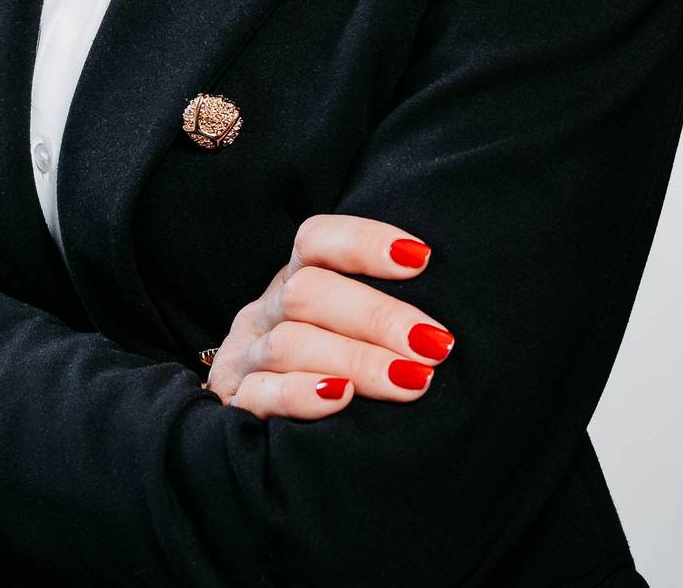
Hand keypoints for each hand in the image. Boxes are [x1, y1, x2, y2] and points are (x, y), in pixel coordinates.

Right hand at [203, 213, 454, 417]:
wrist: (258, 441)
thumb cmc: (328, 376)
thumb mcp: (345, 334)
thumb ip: (381, 319)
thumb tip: (447, 323)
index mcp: (293, 283)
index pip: (315, 240)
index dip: (364, 241)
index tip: (421, 258)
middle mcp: (265, 313)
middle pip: (306, 291)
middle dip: (376, 316)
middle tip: (434, 344)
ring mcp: (244, 359)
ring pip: (289, 343)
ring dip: (356, 359)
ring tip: (412, 379)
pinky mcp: (235, 405)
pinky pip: (261, 394)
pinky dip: (302, 393)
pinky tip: (341, 398)